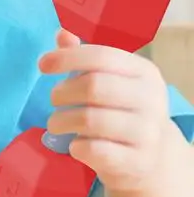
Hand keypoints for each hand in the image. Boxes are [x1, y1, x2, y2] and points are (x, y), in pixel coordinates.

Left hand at [39, 28, 170, 192]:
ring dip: (62, 120)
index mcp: (144, 72)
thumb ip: (83, 55)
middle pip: (94, 87)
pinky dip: (77, 146)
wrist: (152, 157)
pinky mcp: (139, 162)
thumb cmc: (120, 108)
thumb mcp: (108, 78)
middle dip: (63, 92)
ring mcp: (149, 133)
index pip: (101, 56)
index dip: (67, 58)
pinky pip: (96, 150)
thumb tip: (63, 34)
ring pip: (91, 120)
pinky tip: (74, 144)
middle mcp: (152, 100)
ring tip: (55, 122)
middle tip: (53, 98)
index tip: (42, 64)